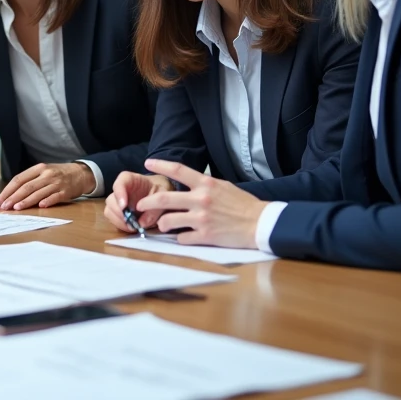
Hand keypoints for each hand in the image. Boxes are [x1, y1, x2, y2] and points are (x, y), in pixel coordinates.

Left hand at [0, 162, 94, 210]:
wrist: (80, 173)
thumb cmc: (57, 175)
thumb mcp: (43, 172)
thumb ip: (29, 181)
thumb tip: (10, 196)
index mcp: (38, 169)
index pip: (18, 179)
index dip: (7, 191)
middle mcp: (46, 174)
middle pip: (26, 186)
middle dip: (13, 198)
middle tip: (3, 208)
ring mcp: (56, 182)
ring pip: (38, 192)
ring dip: (26, 201)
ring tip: (16, 209)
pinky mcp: (66, 191)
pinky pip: (55, 197)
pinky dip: (47, 201)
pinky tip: (40, 207)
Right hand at [103, 171, 173, 231]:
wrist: (159, 198)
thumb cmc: (159, 192)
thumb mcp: (162, 197)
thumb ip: (154, 209)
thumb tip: (141, 223)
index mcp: (129, 179)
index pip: (119, 183)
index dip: (119, 194)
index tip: (124, 206)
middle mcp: (119, 190)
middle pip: (111, 199)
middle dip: (119, 212)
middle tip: (130, 221)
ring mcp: (117, 201)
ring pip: (109, 211)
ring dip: (119, 221)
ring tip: (132, 226)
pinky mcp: (117, 212)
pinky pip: (113, 220)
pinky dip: (121, 225)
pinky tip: (131, 227)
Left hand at [137, 159, 267, 247]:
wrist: (261, 223)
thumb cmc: (243, 204)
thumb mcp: (223, 187)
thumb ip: (204, 185)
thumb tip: (188, 184)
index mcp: (206, 183)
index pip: (178, 170)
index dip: (160, 165)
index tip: (147, 163)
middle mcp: (201, 199)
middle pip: (163, 198)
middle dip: (147, 202)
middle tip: (139, 205)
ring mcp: (201, 218)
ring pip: (168, 221)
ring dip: (161, 224)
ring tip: (162, 225)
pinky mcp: (205, 235)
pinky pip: (182, 238)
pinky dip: (180, 238)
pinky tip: (184, 236)